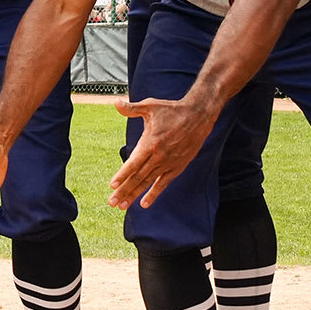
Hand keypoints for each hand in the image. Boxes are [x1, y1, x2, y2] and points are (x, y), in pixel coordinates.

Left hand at [112, 94, 220, 208]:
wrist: (199, 115)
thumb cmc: (171, 110)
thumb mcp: (150, 106)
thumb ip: (131, 109)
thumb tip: (116, 103)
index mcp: (150, 143)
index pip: (133, 163)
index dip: (122, 175)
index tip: (112, 185)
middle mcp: (159, 156)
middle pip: (138, 177)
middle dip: (124, 190)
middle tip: (112, 202)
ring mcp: (169, 163)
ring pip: (148, 183)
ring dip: (135, 195)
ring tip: (122, 206)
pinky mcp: (177, 167)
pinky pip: (164, 183)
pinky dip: (154, 194)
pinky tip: (144, 204)